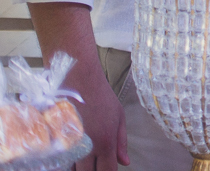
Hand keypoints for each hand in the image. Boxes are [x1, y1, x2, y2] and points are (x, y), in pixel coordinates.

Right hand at [27, 2, 127, 169]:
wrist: (77, 79)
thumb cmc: (101, 96)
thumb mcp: (119, 116)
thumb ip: (122, 142)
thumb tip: (125, 162)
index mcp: (105, 143)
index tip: (107, 169)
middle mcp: (87, 148)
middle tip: (95, 162)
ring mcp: (69, 145)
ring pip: (72, 169)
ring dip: (79, 166)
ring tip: (84, 153)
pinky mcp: (53, 140)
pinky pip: (59, 160)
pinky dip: (65, 161)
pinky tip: (71, 152)